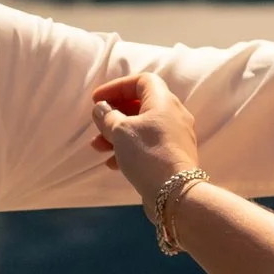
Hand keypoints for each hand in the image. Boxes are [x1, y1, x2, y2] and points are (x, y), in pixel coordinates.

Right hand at [90, 73, 201, 205]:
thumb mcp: (120, 131)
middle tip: (97, 125)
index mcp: (163, 101)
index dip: (117, 87)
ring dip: (118, 134)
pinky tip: (113, 163)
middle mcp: (174, 115)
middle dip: (114, 114)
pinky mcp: (174, 155)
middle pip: (140, 105)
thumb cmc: (147, 154)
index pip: (141, 81)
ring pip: (142, 127)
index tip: (98, 99)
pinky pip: (148, 144)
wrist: (175, 192)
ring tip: (98, 148)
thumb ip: (107, 116)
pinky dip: (130, 149)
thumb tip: (102, 108)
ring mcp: (176, 136)